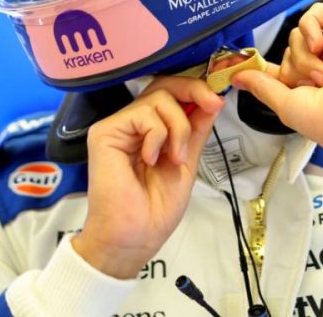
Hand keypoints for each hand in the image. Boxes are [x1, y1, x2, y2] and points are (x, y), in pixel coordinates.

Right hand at [72, 76, 223, 277]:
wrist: (134, 237)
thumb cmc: (155, 208)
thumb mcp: (187, 160)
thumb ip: (196, 129)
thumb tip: (213, 99)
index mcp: (150, 129)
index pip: (171, 93)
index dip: (196, 90)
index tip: (218, 100)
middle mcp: (131, 123)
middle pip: (163, 85)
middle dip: (193, 91)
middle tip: (212, 105)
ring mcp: (117, 126)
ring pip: (159, 97)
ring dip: (179, 127)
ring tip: (175, 157)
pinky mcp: (105, 132)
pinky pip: (144, 114)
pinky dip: (158, 136)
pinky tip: (152, 159)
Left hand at [231, 3, 322, 167]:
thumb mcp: (286, 105)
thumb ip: (262, 86)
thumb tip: (238, 76)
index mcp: (315, 85)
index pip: (286, 67)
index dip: (270, 68)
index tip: (245, 69)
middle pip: (289, 50)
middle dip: (293, 68)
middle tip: (312, 85)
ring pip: (298, 34)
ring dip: (304, 56)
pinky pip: (315, 13)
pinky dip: (309, 29)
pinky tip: (319, 46)